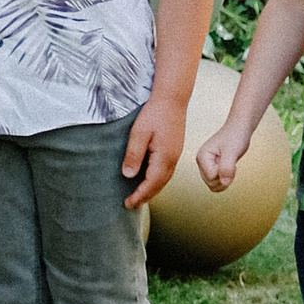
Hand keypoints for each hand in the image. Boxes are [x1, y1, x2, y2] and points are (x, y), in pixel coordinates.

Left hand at [122, 86, 191, 211]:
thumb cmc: (154, 113)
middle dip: (146, 196)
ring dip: (152, 190)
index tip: (128, 203)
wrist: (172, 99)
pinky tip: (149, 179)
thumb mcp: (139, 133)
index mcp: (164, 158)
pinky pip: (166, 172)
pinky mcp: (175, 150)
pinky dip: (157, 180)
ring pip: (164, 180)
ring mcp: (176, 155)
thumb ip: (134, 155)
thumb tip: (128, 175)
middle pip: (159, 185)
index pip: (151, 184)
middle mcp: (173, 160)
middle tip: (131, 204)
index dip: (139, 195)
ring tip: (139, 196)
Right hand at [194, 123, 249, 192]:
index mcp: (202, 157)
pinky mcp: (213, 167)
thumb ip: (227, 168)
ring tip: (231, 166)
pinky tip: (231, 168)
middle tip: (233, 166)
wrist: (240, 129)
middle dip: (224, 179)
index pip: (211, 178)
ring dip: (225, 180)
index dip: (224, 175)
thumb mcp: (232, 152)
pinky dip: (226, 178)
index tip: (231, 163)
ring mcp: (207, 165)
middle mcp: (202, 162)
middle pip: (211, 184)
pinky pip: (218, 181)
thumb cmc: (235, 136)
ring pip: (214, 185)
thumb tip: (225, 183)